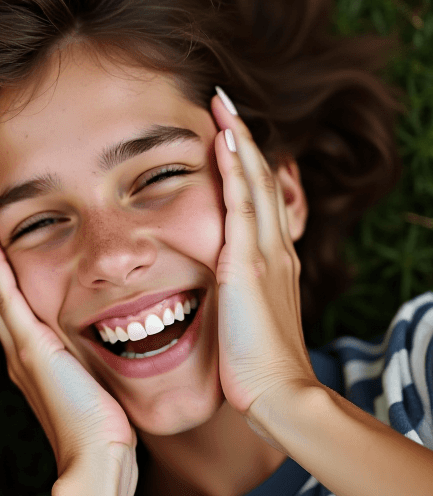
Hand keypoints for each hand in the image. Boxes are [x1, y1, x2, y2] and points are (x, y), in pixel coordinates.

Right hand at [0, 210, 136, 495]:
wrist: (94, 460)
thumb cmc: (102, 433)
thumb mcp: (94, 388)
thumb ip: (88, 365)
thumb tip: (104, 349)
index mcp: (31, 361)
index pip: (9, 307)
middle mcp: (18, 352)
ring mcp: (20, 349)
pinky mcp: (30, 347)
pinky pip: (5, 296)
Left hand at [211, 92, 318, 439]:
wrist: (277, 394)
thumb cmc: (256, 367)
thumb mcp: (246, 319)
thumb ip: (236, 296)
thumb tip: (219, 289)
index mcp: (271, 261)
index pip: (257, 199)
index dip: (245, 163)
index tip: (226, 132)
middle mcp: (273, 249)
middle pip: (261, 178)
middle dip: (243, 137)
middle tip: (224, 101)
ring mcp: (264, 253)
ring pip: (254, 181)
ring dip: (239, 139)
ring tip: (223, 102)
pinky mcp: (248, 263)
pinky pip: (241, 203)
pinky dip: (235, 168)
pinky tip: (224, 139)